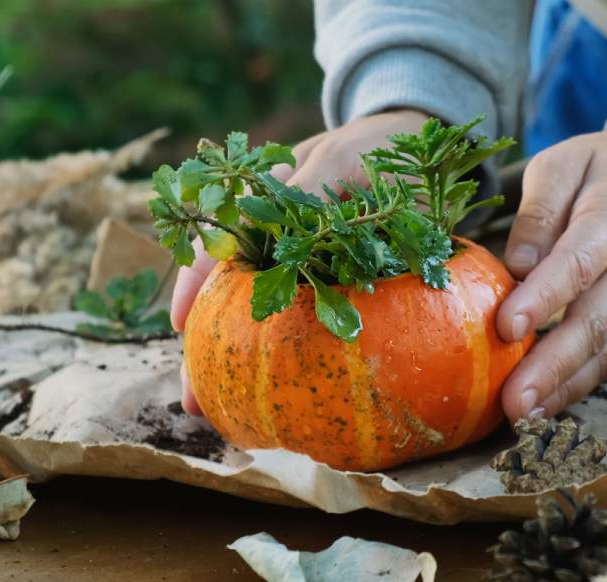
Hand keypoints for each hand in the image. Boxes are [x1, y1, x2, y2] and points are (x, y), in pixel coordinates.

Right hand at [171, 109, 428, 414]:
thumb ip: (305, 191)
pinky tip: (290, 387)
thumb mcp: (341, 158)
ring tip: (226, 409)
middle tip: (195, 397)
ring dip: (245, 358)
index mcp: (266, 200)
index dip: (195, 284)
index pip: (217, 244)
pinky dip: (298, 352)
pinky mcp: (340, 281)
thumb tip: (271, 241)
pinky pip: (315, 320)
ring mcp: (308, 262)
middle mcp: (278, 236)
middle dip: (210, 342)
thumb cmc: (378, 147)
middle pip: (232, 293)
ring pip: (266, 315)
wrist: (425, 149)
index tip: (181, 325)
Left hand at [497, 121, 606, 422]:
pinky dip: (580, 386)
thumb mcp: (562, 167)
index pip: (579, 263)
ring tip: (522, 416)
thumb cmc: (599, 170)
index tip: (506, 327)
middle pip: (595, 320)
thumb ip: (538, 213)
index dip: (543, 298)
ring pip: (605, 349)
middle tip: (512, 400)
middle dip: (552, 365)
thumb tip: (515, 268)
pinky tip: (546, 407)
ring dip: (564, 386)